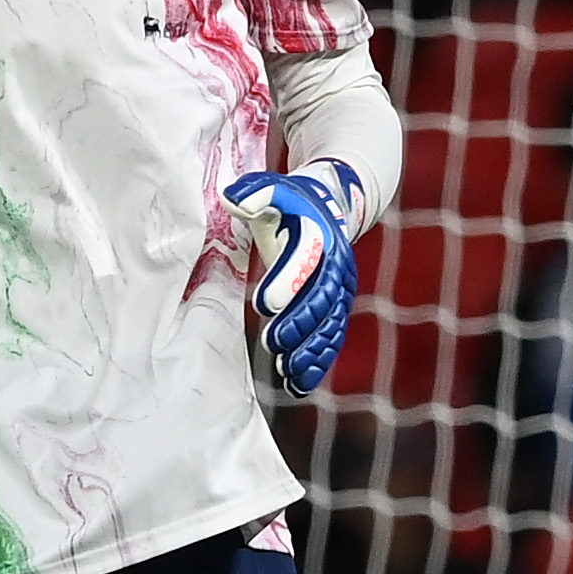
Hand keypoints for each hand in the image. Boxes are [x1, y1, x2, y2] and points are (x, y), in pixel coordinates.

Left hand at [224, 158, 365, 395]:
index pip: (304, 259)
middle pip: (320, 299)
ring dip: (311, 350)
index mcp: (317, 235)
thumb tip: (233, 197)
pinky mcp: (337, 308)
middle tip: (274, 343)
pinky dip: (317, 361)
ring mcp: (339, 290)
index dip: (286, 281)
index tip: (265, 303)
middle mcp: (334, 265)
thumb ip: (254, 193)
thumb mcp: (274, 190)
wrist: (332, 206)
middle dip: (298, 323)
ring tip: (289, 372)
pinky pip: (331, 338)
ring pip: (329, 325)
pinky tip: (299, 383)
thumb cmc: (291, 203)